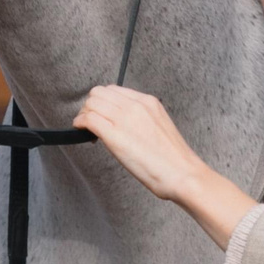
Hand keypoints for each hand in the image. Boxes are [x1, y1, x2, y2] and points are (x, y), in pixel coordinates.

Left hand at [74, 85, 257, 248]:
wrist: (182, 173)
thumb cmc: (173, 159)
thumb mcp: (158, 127)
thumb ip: (141, 119)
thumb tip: (122, 124)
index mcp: (148, 102)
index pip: (114, 90)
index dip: (103, 102)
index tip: (103, 116)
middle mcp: (135, 105)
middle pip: (99, 93)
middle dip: (91, 106)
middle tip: (92, 123)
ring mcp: (124, 118)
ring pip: (91, 103)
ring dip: (84, 115)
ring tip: (88, 130)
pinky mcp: (115, 135)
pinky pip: (88, 119)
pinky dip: (80, 123)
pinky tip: (82, 132)